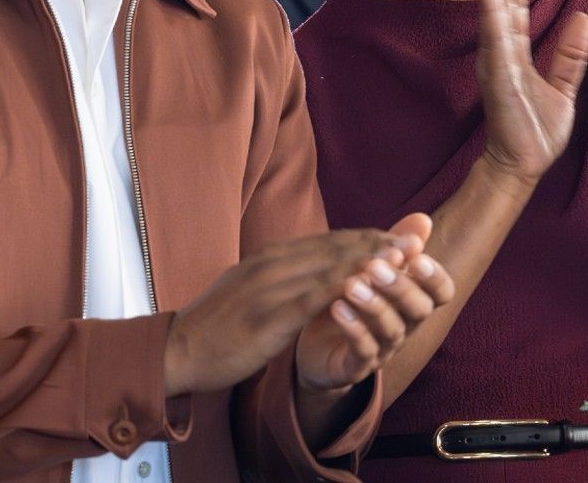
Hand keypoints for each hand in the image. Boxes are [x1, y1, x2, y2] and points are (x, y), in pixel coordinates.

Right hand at [163, 227, 408, 395]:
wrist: (175, 351)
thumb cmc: (215, 326)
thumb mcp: (249, 289)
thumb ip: (280, 275)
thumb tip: (312, 268)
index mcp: (268, 258)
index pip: (327, 241)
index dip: (365, 237)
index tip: (397, 237)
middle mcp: (270, 265)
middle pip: (333, 247)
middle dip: (376, 243)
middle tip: (412, 241)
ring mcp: (267, 288)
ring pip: (327, 267)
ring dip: (367, 261)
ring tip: (401, 259)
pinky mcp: (266, 316)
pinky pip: (311, 299)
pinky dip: (342, 289)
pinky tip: (367, 288)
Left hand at [294, 213, 457, 389]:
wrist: (316, 345)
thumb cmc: (352, 300)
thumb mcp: (372, 269)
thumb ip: (397, 246)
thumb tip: (424, 219)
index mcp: (414, 300)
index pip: (442, 292)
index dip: (434, 277)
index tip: (417, 257)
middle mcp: (406, 326)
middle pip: (420, 310)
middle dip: (401, 287)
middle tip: (376, 267)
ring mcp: (384, 349)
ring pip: (392, 331)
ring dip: (374, 306)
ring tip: (351, 285)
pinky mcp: (356, 367)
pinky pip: (363, 352)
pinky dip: (353, 329)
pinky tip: (337, 308)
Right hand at [474, 0, 587, 184]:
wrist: (524, 167)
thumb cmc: (538, 131)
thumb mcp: (564, 87)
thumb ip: (572, 53)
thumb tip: (585, 18)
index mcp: (520, 48)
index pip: (523, 0)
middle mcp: (505, 48)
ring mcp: (499, 60)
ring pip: (496, 10)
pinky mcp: (498, 77)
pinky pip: (495, 41)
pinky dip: (491, 14)